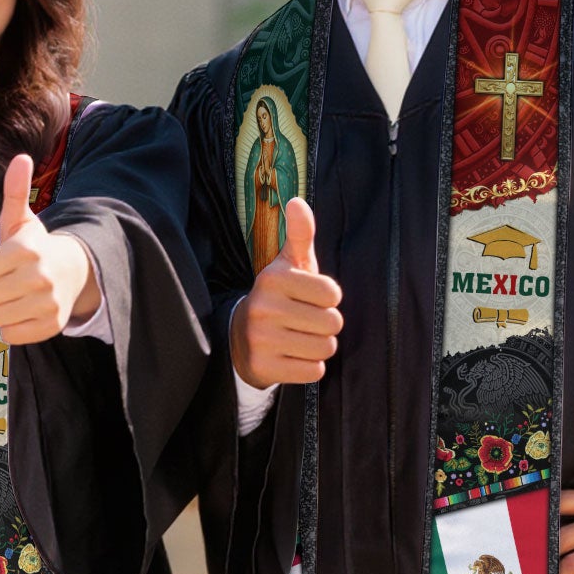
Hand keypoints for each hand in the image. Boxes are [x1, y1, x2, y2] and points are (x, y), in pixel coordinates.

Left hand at [0, 154, 97, 344]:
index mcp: (26, 250)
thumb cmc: (35, 246)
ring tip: (9, 296)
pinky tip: (20, 311)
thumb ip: (14, 191)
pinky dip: (9, 327)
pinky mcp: (51, 326)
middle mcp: (39, 278)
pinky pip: (9, 336)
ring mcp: (47, 304)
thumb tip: (21, 157)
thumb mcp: (21, 219)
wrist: (73, 272)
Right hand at [230, 198, 342, 385]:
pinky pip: (313, 371)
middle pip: (333, 323)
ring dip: (319, 346)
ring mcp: (261, 339)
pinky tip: (291, 356)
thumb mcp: (288, 265)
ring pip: (325, 348)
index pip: (333, 294)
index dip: (328, 299)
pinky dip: (309, 367)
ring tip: (299, 338)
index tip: (309, 298)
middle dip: (325, 325)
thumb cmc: (278, 297)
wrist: (240, 337)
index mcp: (273, 278)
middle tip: (304, 321)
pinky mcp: (264, 367)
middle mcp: (263, 307)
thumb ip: (300, 234)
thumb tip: (297, 201)